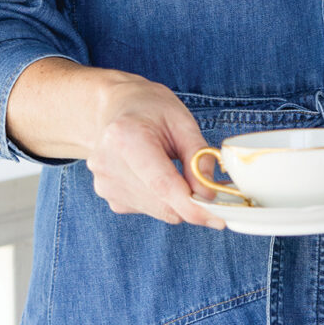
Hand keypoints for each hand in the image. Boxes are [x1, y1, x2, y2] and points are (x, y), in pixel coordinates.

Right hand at [87, 75, 223, 227]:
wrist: (115, 107)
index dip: (193, 206)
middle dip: (191, 201)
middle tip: (208, 187)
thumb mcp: (181, 121)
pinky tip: (154, 173)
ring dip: (176, 200)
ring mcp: (105, 183)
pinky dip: (161, 199)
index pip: (163, 185)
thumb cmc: (149, 108)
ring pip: (159, 211)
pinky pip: (148, 209)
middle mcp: (109, 164)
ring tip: (173, 168)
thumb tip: (209, 194)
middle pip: (163, 204)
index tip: (218, 217)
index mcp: (126, 137)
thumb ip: (198, 156)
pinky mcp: (108, 195)